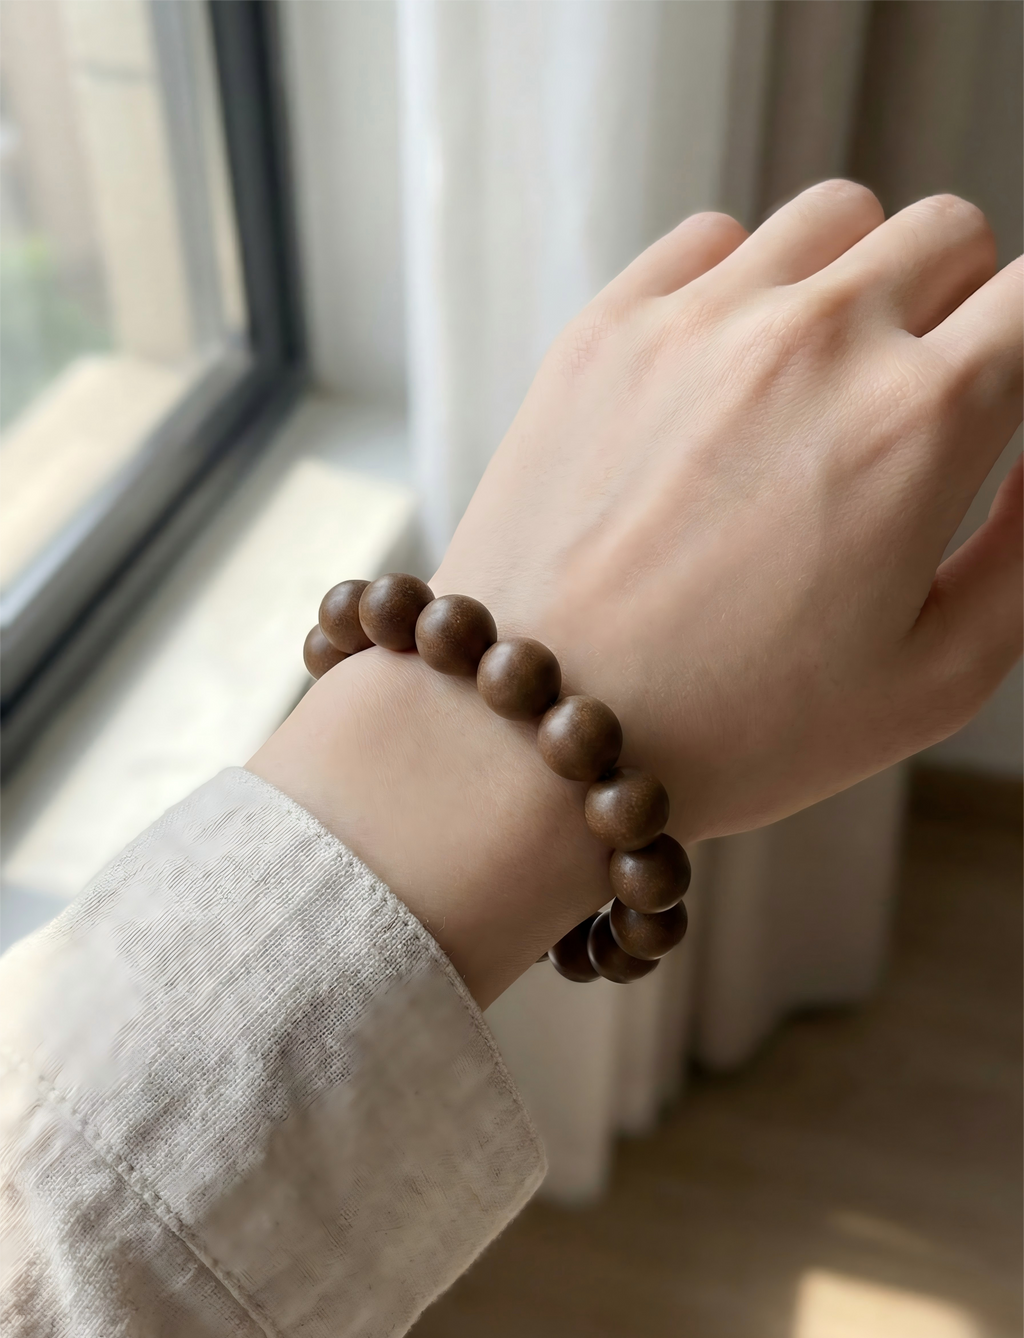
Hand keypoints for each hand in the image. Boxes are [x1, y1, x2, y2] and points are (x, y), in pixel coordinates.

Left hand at [434, 179, 1023, 839]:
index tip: (1003, 399)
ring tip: (819, 381)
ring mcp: (695, 321)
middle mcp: (812, 340)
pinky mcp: (602, 329)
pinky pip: (712, 238)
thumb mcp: (937, 679)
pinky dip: (742, 282)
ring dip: (855, 279)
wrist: (532, 735)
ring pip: (833, 217)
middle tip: (913, 405)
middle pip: (945, 236)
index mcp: (917, 423)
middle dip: (957, 309)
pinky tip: (725, 371)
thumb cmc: (737, 731)